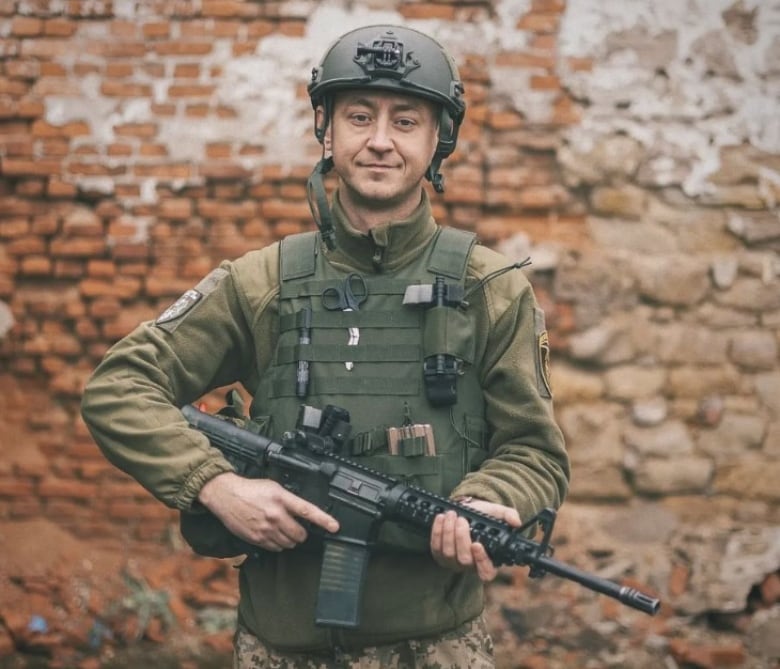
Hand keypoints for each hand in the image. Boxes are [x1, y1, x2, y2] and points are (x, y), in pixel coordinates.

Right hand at [198, 472, 338, 551]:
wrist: (226, 495)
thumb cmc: (251, 489)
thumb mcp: (274, 487)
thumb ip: (289, 499)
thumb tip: (302, 512)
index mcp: (282, 499)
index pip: (308, 511)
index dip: (324, 520)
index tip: (335, 527)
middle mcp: (275, 515)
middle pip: (300, 534)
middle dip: (302, 533)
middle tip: (298, 528)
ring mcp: (266, 529)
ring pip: (289, 543)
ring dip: (290, 539)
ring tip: (282, 529)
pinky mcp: (256, 539)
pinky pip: (275, 548)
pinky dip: (278, 544)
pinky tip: (272, 534)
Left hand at [430, 499, 521, 581]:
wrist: (464, 510)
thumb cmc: (482, 516)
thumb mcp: (496, 514)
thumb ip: (508, 515)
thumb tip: (516, 522)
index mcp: (489, 560)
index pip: (486, 572)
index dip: (481, 561)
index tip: (477, 544)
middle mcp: (470, 565)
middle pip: (464, 560)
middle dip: (461, 538)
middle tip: (462, 520)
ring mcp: (453, 562)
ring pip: (448, 553)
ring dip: (448, 532)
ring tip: (452, 515)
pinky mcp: (439, 555)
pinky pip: (435, 547)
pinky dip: (437, 531)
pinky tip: (441, 518)